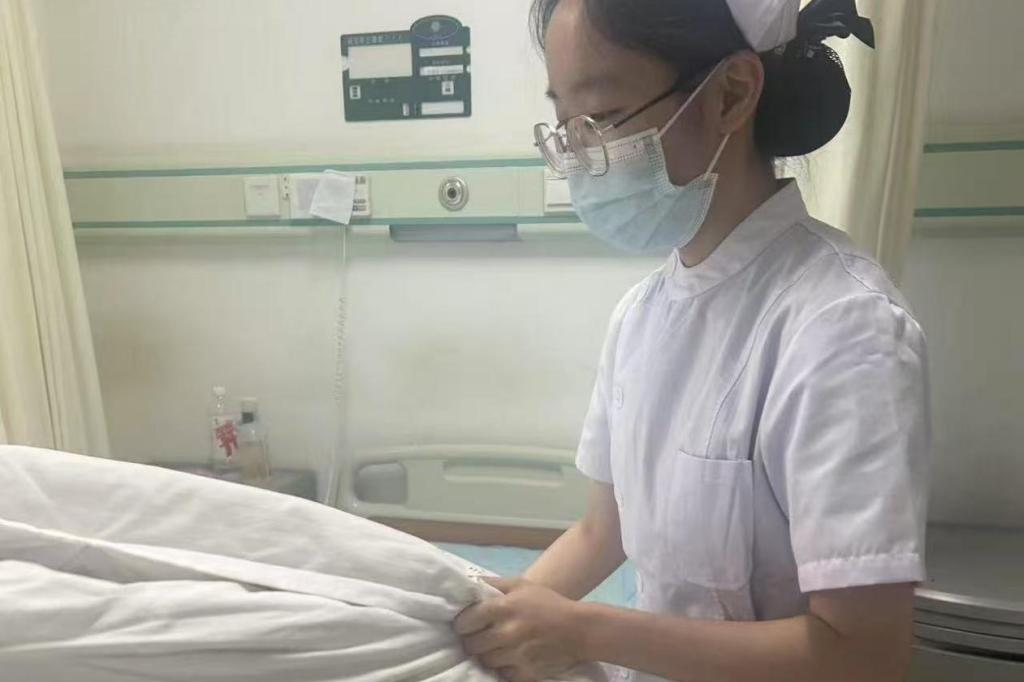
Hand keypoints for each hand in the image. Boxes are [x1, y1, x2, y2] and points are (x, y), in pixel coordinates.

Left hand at [454, 577, 585, 681]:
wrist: (579, 630)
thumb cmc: (547, 603)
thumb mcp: (521, 585)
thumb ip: (493, 584)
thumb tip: (468, 583)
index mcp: (502, 608)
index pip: (464, 623)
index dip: (463, 624)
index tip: (467, 624)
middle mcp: (506, 633)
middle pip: (471, 645)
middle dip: (473, 640)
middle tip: (481, 636)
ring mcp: (515, 655)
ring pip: (485, 661)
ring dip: (488, 654)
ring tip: (497, 647)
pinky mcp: (525, 673)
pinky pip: (502, 673)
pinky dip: (504, 667)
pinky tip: (510, 657)